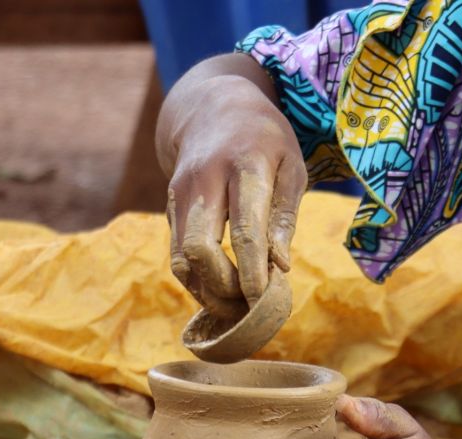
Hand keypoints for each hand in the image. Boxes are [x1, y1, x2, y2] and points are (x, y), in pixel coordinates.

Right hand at [158, 65, 306, 316]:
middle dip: (224, 288)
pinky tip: (223, 291)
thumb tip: (281, 266)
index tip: (265, 302)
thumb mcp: (291, 168)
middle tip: (251, 305)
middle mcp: (204, 181)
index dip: (253, 274)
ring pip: (181, 259)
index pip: (245, 232)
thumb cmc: (266, 141)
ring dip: (207, 292)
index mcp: (244, 167)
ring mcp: (180, 194)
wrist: (212, 108)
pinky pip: (178, 255)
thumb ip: (285, 217)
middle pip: (199, 250)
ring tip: (238, 306)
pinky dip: (198, 281)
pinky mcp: (169, 208)